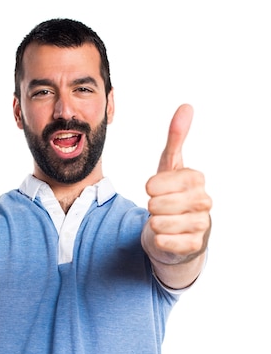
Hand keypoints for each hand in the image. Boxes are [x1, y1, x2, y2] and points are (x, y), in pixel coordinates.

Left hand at [145, 104, 211, 261]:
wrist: (177, 231)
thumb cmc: (172, 195)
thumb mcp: (170, 166)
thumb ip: (175, 138)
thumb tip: (186, 106)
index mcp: (196, 179)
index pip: (157, 183)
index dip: (150, 188)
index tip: (154, 190)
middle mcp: (203, 201)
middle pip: (157, 204)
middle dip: (151, 207)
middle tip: (158, 208)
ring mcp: (201, 224)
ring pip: (159, 224)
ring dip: (153, 223)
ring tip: (162, 221)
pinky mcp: (194, 246)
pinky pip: (164, 242)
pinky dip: (158, 240)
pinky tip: (164, 235)